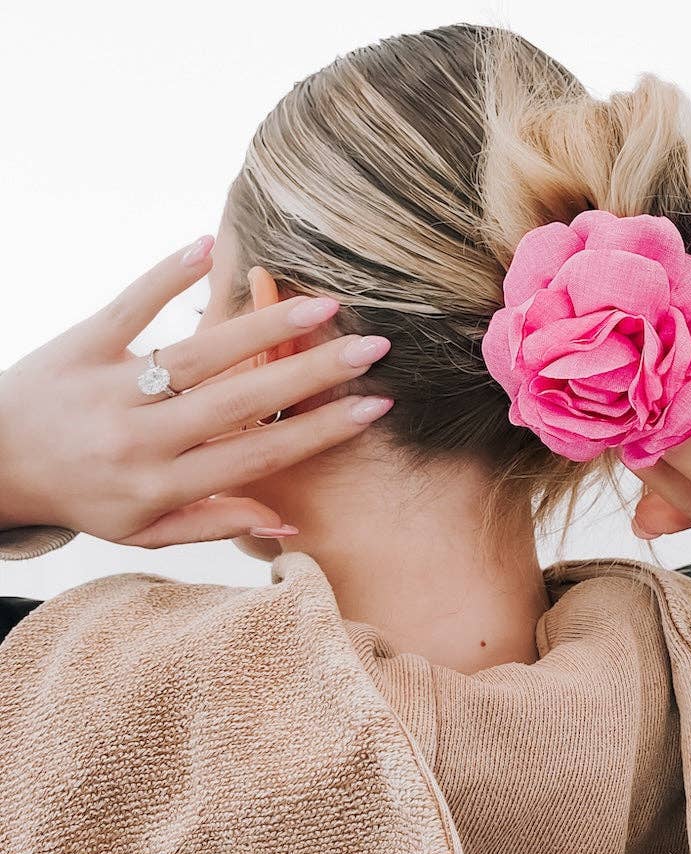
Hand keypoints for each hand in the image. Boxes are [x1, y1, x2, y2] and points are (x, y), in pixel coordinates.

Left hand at [0, 236, 392, 547]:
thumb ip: (215, 523)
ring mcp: (112, 386)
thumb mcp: (145, 531)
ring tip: (322, 304)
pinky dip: (166, 274)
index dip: (319, 432)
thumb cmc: (82, 497)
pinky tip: (210, 246)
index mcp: (163, 483)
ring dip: (264, 325)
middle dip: (313, 374)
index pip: (258, 455)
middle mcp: (142, 437)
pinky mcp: (81, 344)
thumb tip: (287, 522)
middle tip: (371, 349)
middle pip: (241, 400)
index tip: (371, 409)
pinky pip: (128, 306)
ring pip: (199, 353)